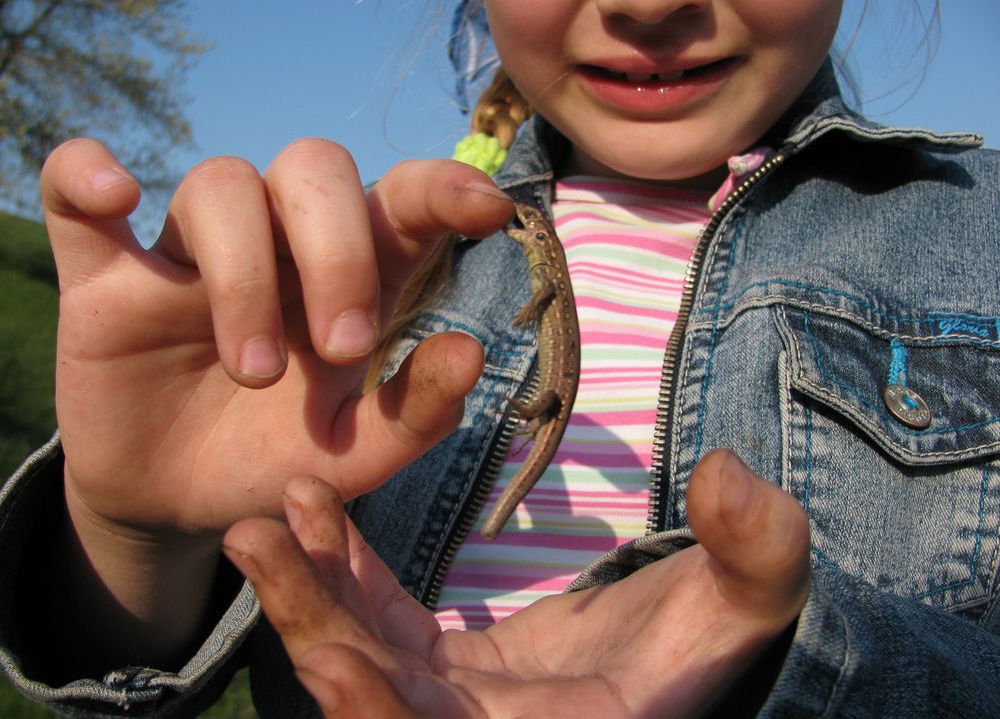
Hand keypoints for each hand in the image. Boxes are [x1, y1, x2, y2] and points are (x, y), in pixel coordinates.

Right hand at [38, 138, 511, 665]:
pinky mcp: (108, 279)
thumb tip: (470, 351)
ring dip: (243, 270)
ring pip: (220, 184)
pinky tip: (114, 196)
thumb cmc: (281, 463)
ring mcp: (190, 254)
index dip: (442, 188)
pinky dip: (86, 176)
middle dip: (337, 250)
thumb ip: (415, 413)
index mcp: (352, 275)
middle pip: (313, 169)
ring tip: (256, 372)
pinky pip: (79, 196)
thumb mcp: (356, 457)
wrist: (181, 507)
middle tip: (343, 350)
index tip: (490, 211)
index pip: (399, 198)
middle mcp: (278, 244)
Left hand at [224, 449, 811, 717]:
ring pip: (360, 661)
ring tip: (264, 522)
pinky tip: (314, 514)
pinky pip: (378, 626)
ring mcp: (453, 708)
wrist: (686, 656)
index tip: (330, 662)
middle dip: (312, 629)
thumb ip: (755, 550)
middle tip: (256, 544)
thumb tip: (729, 477)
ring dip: (309, 597)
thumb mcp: (754, 598)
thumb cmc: (723, 641)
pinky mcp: (441, 670)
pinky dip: (345, 577)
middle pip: (375, 704)